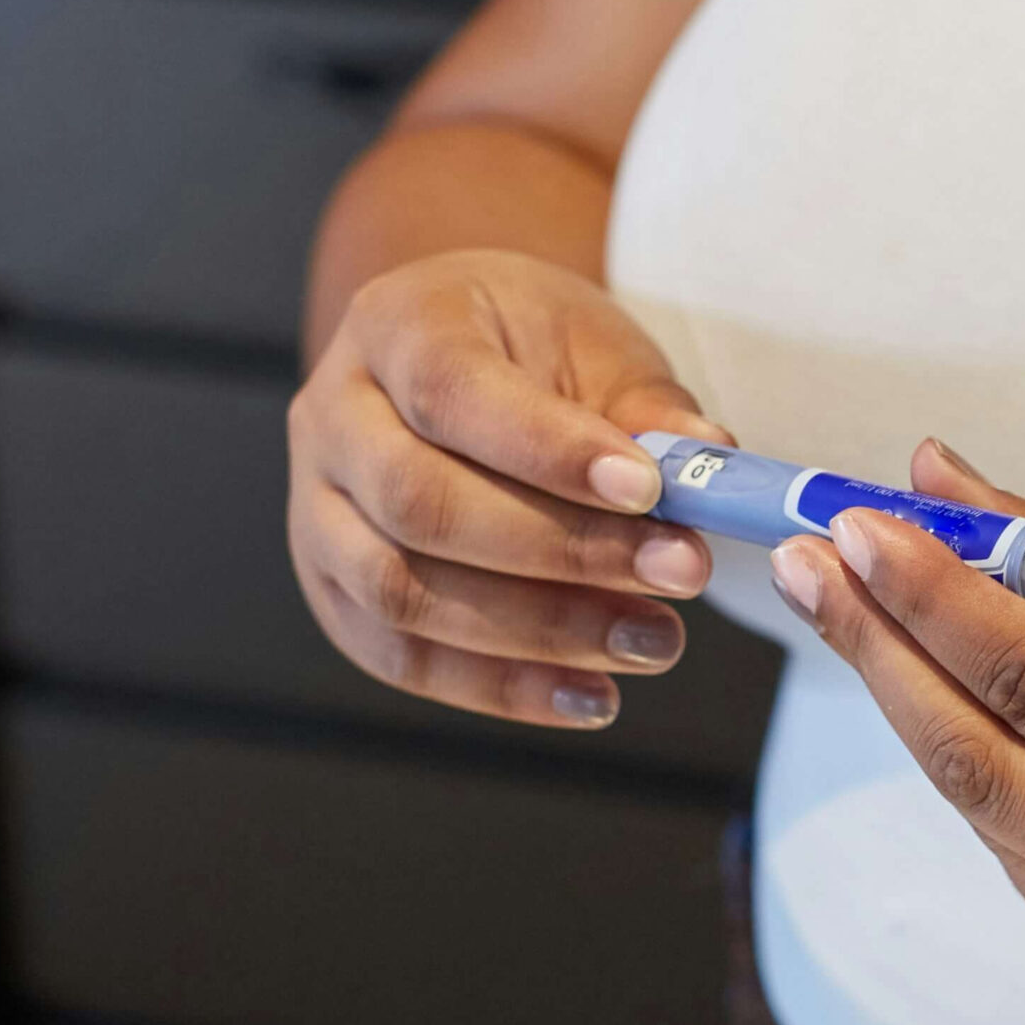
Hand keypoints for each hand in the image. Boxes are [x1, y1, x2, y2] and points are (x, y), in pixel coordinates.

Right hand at [288, 248, 725, 728]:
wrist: (458, 364)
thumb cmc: (533, 351)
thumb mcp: (597, 346)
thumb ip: (647, 406)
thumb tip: (709, 460)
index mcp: (395, 327)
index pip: (454, 393)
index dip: (549, 451)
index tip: (650, 490)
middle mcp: (332, 418)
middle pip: (421, 505)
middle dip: (563, 553)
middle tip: (681, 572)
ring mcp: (315, 511)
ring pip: (402, 593)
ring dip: (540, 634)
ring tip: (653, 642)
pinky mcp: (333, 592)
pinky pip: (404, 658)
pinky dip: (503, 688)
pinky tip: (593, 697)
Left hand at [767, 441, 1024, 1003]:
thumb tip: (934, 480)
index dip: (938, 604)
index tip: (860, 522)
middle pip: (986, 770)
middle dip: (882, 656)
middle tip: (811, 561)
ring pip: (989, 818)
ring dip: (911, 708)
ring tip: (853, 608)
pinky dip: (980, 769)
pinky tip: (946, 696)